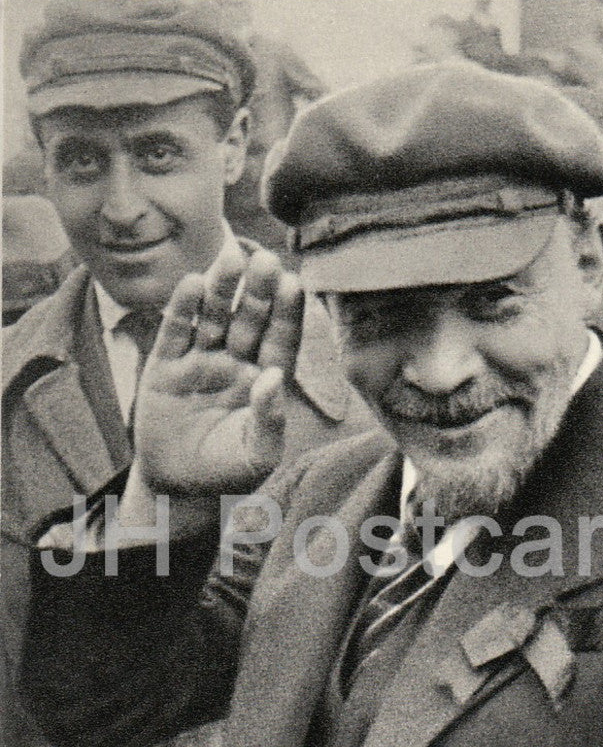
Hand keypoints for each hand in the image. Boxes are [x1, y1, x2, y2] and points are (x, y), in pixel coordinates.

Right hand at [134, 248, 303, 495]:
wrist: (178, 488)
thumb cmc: (229, 474)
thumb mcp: (257, 454)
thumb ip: (270, 418)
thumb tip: (274, 377)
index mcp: (264, 381)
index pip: (280, 340)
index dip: (286, 313)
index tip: (293, 283)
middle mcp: (235, 364)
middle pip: (249, 320)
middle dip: (257, 291)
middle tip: (265, 259)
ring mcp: (200, 361)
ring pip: (214, 318)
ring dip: (222, 289)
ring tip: (230, 258)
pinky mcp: (166, 365)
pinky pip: (177, 330)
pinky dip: (184, 307)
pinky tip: (193, 283)